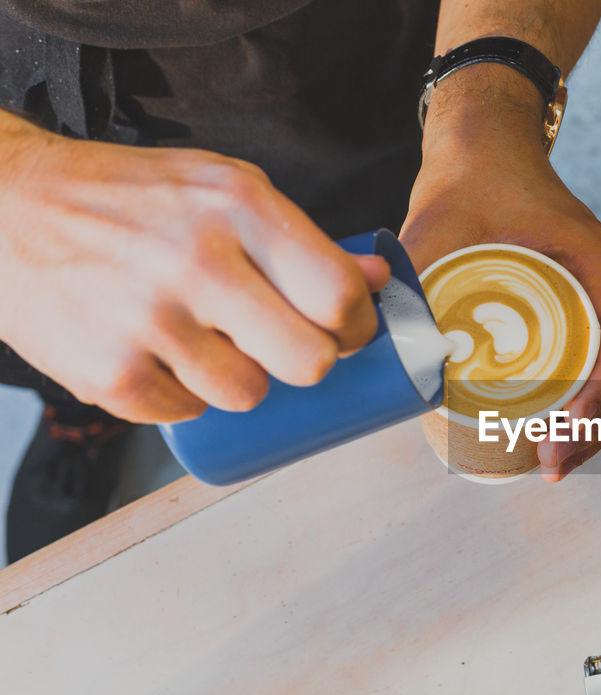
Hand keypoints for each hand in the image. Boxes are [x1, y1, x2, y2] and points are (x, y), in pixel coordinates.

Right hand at [0, 118, 388, 422]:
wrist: (3, 206)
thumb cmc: (126, 198)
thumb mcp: (220, 188)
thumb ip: (300, 237)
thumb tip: (377, 280)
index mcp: (237, 208)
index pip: (338, 294)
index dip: (356, 326)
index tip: (345, 330)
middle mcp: (197, 263)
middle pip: (309, 361)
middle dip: (309, 362)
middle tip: (285, 344)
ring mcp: (149, 322)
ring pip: (249, 396)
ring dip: (239, 379)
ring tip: (205, 340)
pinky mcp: (109, 374)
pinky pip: (185, 413)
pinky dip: (180, 393)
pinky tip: (156, 351)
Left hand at [401, 71, 600, 481]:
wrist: (481, 139)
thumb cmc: (472, 171)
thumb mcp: (440, 225)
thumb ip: (416, 283)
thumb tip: (398, 359)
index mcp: (589, 255)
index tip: (569, 431)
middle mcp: (599, 276)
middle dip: (596, 424)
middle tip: (556, 463)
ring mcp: (588, 290)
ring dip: (590, 418)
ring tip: (556, 458)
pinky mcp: (568, 300)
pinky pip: (588, 355)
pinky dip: (577, 396)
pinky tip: (550, 424)